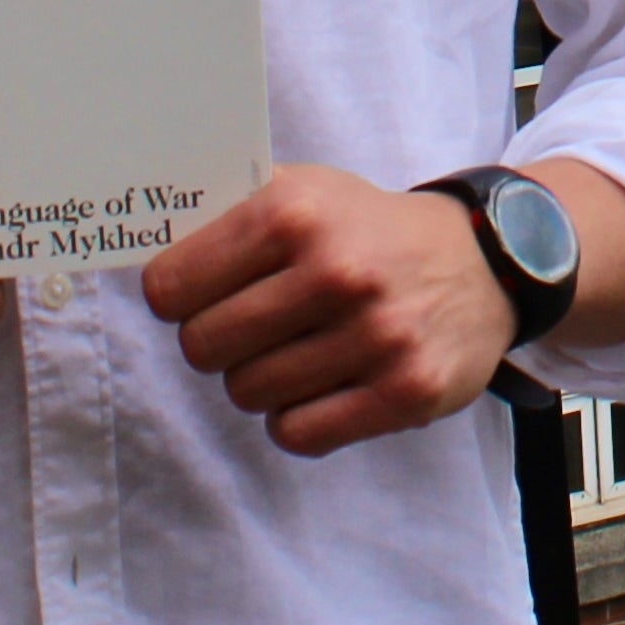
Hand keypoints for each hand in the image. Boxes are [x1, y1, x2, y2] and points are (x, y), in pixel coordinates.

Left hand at [140, 164, 512, 457]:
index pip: (170, 286)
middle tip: (250, 327)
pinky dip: (298, 418)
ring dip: (261, 380)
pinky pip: (298, 434)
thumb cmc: (367, 229)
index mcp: (296, 211)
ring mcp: (375, 335)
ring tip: (297, 350)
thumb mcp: (305, 190)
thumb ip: (228, 212)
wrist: (483, 260)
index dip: (174, 297)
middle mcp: (336, 271)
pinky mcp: (405, 392)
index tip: (194, 297)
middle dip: (216, 342)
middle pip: (203, 347)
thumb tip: (141, 239)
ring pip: (248, 394)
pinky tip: (323, 385)